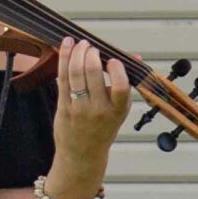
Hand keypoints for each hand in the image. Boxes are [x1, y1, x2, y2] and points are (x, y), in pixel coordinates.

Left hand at [49, 39, 129, 185]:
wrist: (82, 154)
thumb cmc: (104, 128)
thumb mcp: (120, 110)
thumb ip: (125, 84)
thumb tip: (135, 57)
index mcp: (117, 111)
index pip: (120, 87)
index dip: (116, 70)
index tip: (113, 60)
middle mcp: (98, 110)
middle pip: (92, 75)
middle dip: (91, 54)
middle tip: (92, 47)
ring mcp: (79, 108)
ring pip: (75, 74)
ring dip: (77, 53)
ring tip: (81, 44)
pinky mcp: (63, 106)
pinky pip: (62, 78)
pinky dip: (64, 59)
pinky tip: (67, 45)